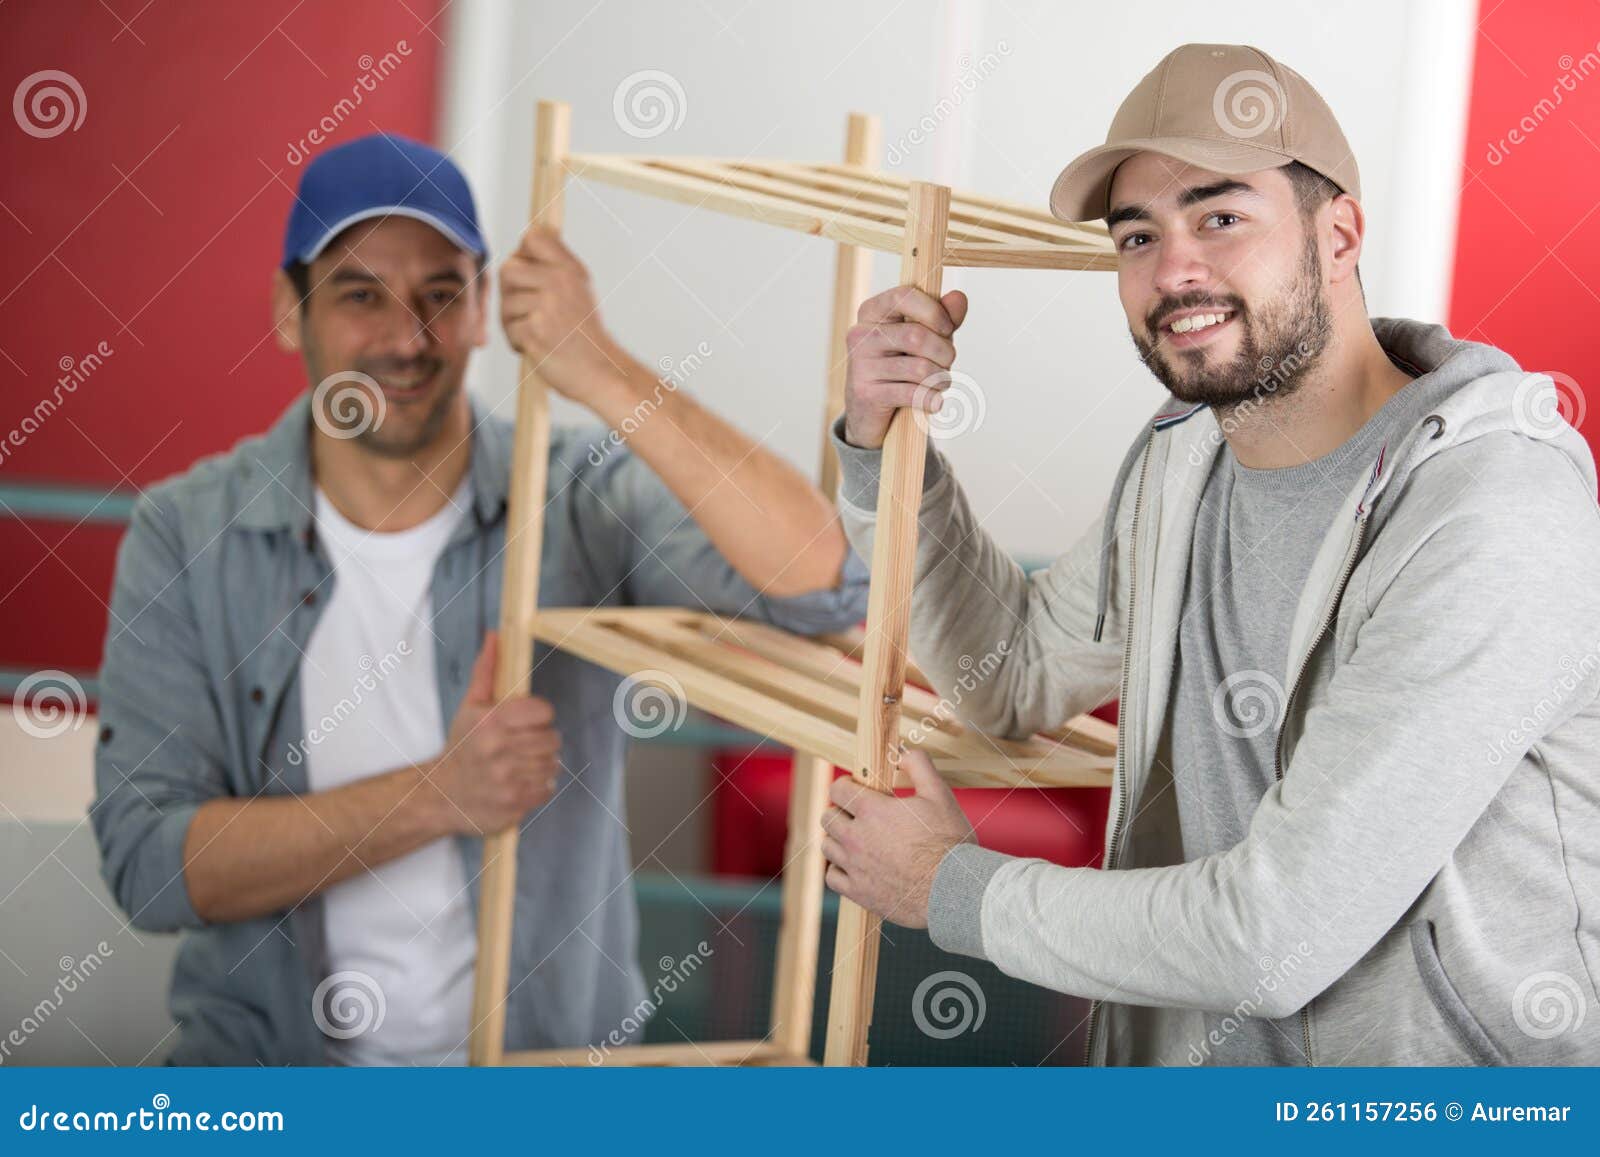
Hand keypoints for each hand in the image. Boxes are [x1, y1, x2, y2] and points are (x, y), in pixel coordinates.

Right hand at [425, 631, 562, 834]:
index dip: (540, 715)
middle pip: (552, 738)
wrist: (439, 795)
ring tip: (521, 762)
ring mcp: (507, 779)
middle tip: (523, 744)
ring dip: (541, 763)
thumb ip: (487, 671)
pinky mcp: (513, 803)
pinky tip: (520, 780)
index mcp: (490, 721)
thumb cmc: (460, 747)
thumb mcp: (470, 706)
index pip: (544, 711)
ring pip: (552, 764)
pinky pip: (547, 788)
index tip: (528, 721)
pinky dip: (538, 785)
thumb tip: (496, 635)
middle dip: (541, 740)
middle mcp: (498, 749)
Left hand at [499, 226, 625, 403]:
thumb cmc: (585, 335)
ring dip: (514, 322)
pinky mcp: (535, 330)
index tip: (530, 277)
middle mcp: (560, 281)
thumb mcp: (579, 289)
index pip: (532, 237)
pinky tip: (538, 348)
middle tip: (530, 312)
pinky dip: (518, 343)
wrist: (602, 372)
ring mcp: (547, 305)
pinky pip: (508, 329)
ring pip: (506, 303)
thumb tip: (527, 239)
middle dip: (511, 293)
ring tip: (539, 333)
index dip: (523, 255)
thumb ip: (555, 265)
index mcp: (570, 268)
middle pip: (508, 268)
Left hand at [820, 748, 975, 927]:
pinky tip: (854, 867)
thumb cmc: (949, 842)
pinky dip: (838, 870)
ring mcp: (855, 867)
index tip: (855, 788)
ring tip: (856, 839)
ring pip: (827, 847)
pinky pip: (832, 878)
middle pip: (828, 817)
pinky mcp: (859, 892)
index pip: (838, 789)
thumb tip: (902, 753)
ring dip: (838, 839)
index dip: (846, 785)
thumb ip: (919, 766)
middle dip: (840, 811)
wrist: (954, 891)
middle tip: (857, 814)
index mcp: (872, 811)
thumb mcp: (940, 794)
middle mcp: (857, 838)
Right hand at [842, 286, 968, 448]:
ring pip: (920, 369)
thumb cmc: (901, 368)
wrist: (870, 414)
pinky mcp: (866, 394)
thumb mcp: (925, 338)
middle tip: (947, 363)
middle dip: (944, 352)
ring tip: (939, 384)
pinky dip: (931, 400)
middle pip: (917, 336)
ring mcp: (860, 365)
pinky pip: (913, 394)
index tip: (947, 328)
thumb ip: (943, 317)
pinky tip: (933, 402)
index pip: (904, 295)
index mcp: (872, 312)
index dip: (934, 311)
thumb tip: (959, 297)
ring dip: (941, 379)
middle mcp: (860, 335)